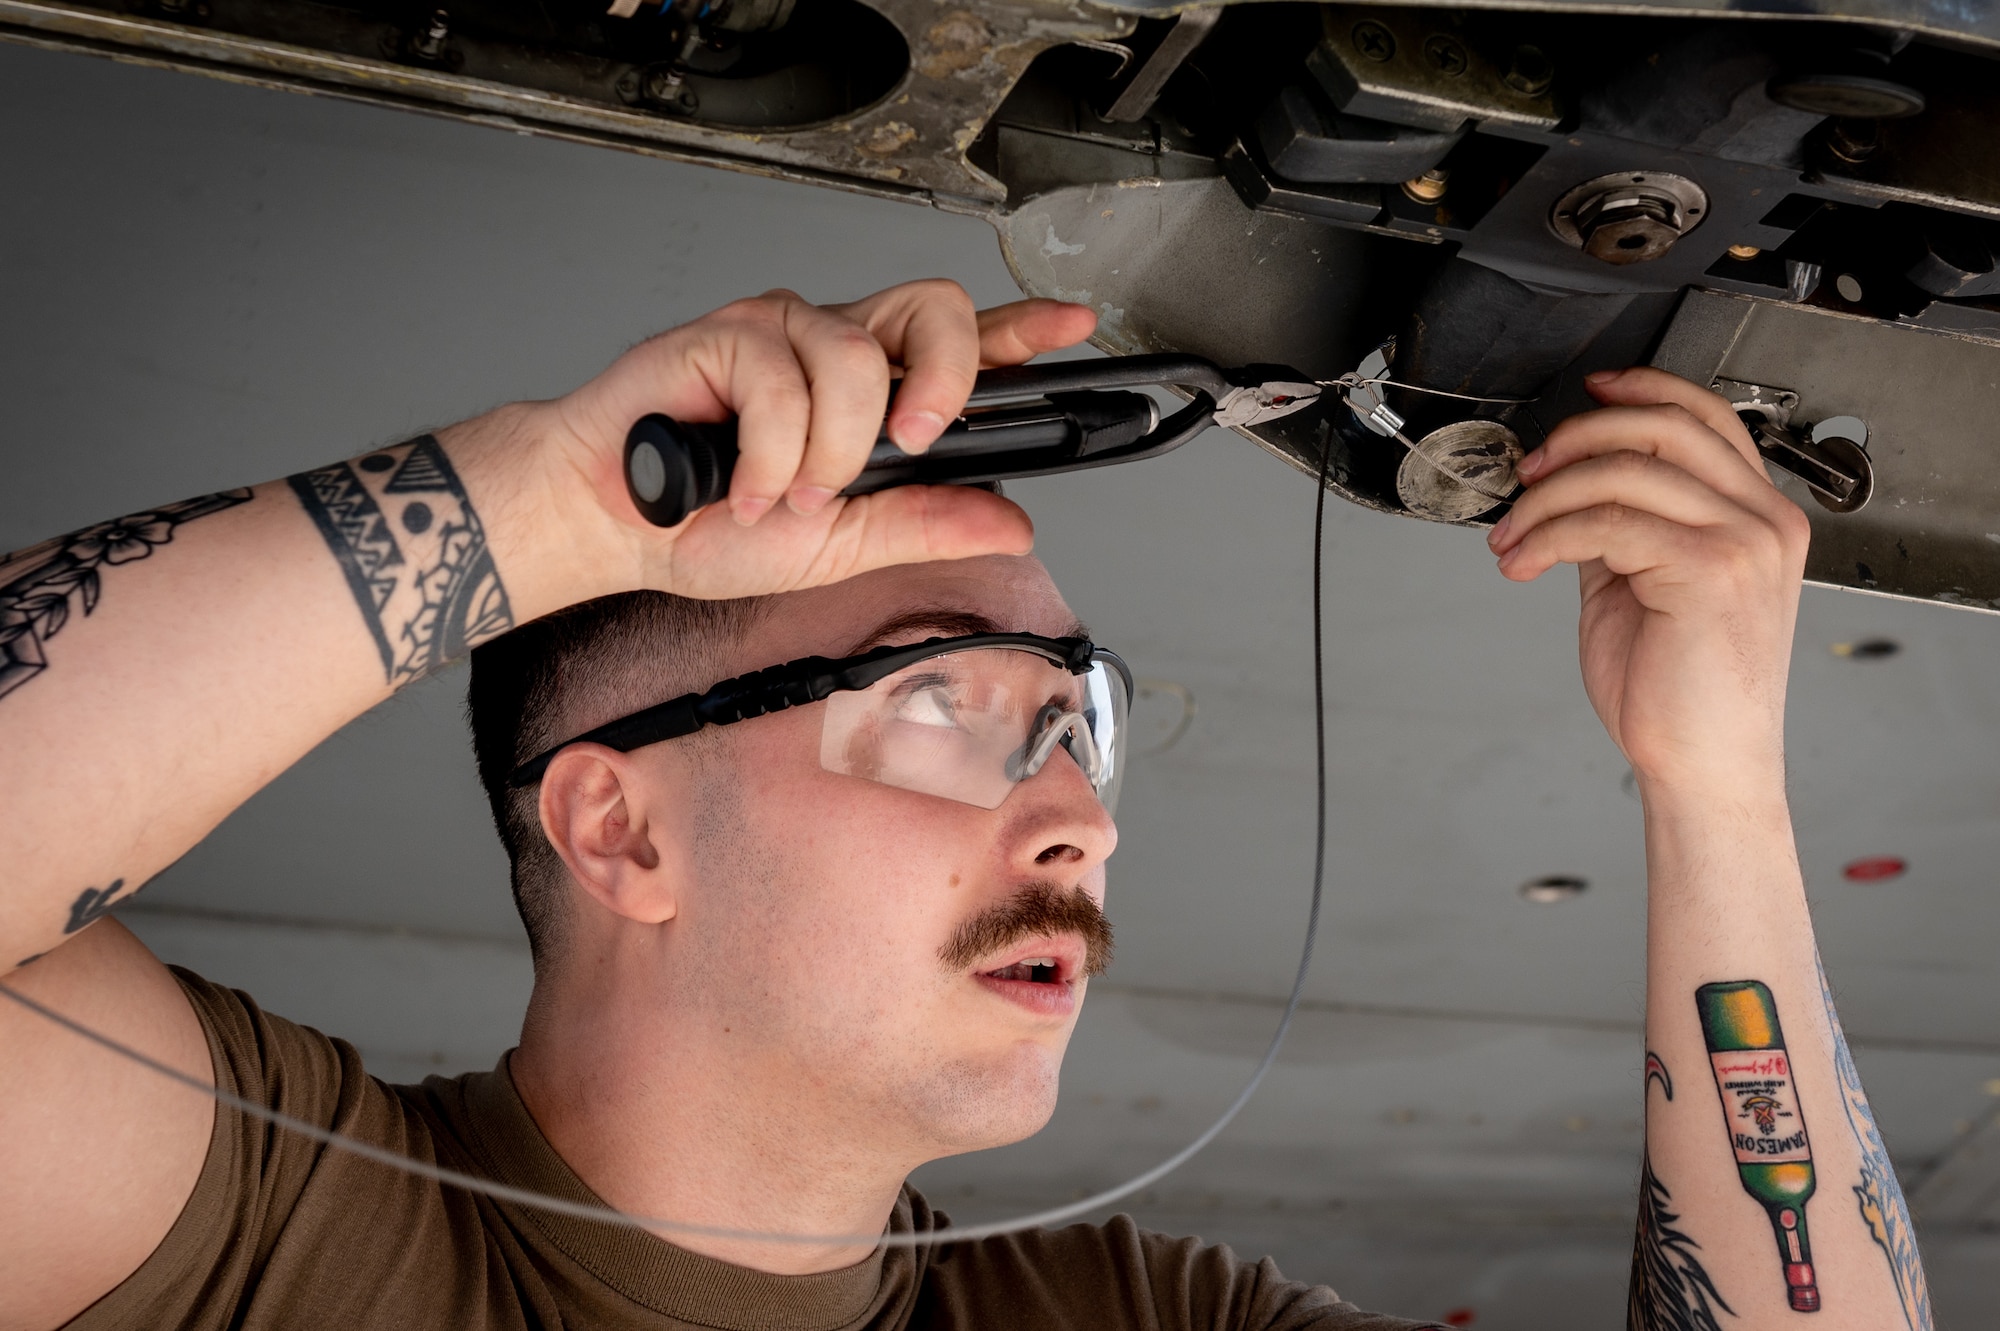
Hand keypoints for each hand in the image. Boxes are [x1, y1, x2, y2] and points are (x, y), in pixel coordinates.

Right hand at [498, 280, 1095, 604]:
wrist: (616, 529)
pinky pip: (785, 383)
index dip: (1019, 329)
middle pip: (931, 309)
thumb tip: (1012, 521)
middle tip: (913, 439)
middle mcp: (833, 349)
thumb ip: (926, 526)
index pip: (959, 344)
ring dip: (830, 452)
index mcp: (870, 394)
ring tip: (787, 494)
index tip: (1072, 325)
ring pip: (859, 359)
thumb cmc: (711, 528)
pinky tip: (745, 482)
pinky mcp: (728, 333)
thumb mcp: (843, 547)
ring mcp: (782, 334)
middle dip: (943, 376)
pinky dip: (772, 454)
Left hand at [1484, 368, 1810, 800]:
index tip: (1587, 393)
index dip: (1641, 389)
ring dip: (1546, 499)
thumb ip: (1624, 528)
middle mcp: (1763, 521)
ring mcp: (1744, 542)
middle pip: (1663, 427)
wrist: (1703, 765)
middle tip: (1528, 472)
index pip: (1705, 419)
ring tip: (1512, 537)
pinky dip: (1547, 536)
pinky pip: (1605, 523)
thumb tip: (1570, 485)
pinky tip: (1523, 563)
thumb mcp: (1645, 585)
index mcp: (1758, 517)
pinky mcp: (1709, 570)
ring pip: (1623, 472)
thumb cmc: (1679, 691)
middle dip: (1578, 438)